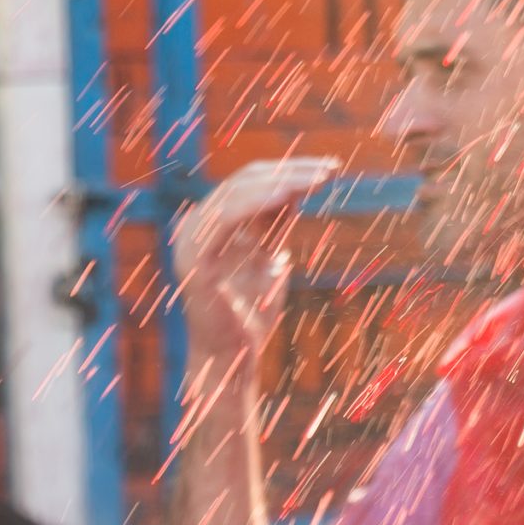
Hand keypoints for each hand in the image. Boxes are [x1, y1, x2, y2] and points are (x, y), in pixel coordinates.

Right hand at [170, 157, 337, 358]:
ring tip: (319, 178)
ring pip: (237, 191)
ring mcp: (191, 240)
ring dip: (283, 180)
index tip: (330, 168)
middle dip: (292, 171)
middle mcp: (197, 225)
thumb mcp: (270, 257)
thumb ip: (274, 225)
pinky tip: (289, 194)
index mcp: (213, 224)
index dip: (289, 170)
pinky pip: (225, 217)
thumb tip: (294, 191)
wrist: (232, 356)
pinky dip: (257, 201)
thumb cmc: (252, 312)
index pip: (251, 181)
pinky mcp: (194, 258)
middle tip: (332, 168)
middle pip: (245, 180)